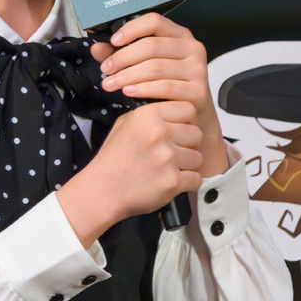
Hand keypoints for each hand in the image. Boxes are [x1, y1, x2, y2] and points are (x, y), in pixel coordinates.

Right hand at [55, 98, 203, 247]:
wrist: (102, 191)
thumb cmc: (112, 161)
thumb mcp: (124, 124)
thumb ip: (149, 114)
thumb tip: (171, 109)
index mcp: (148, 115)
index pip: (188, 109)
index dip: (185, 122)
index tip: (177, 132)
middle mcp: (159, 133)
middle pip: (197, 134)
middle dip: (188, 145)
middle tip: (171, 154)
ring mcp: (167, 157)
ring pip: (198, 158)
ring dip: (187, 166)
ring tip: (168, 170)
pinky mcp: (172, 181)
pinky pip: (196, 179)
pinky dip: (186, 184)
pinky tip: (170, 183)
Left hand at [90, 11, 228, 177]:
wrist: (194, 116)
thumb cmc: (169, 88)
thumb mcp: (145, 67)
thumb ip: (121, 56)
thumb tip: (97, 48)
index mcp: (179, 35)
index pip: (154, 21)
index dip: (132, 29)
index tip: (113, 41)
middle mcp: (192, 48)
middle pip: (152, 46)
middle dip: (123, 58)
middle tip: (106, 69)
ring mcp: (197, 69)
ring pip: (156, 67)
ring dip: (128, 75)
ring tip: (111, 84)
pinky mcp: (198, 90)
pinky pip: (165, 87)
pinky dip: (143, 89)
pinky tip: (128, 92)